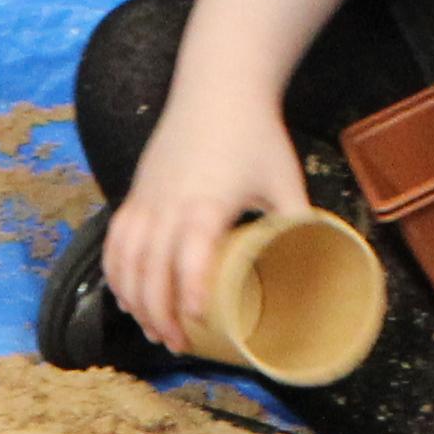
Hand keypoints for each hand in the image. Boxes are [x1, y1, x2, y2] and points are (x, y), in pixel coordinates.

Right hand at [105, 94, 310, 351]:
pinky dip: (116, 274)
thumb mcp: (284, 180)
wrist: (217, 89)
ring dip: (134, 300)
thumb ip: (297, 222)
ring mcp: (146, 199)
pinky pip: (115, 242)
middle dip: (159, 313)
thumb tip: (317, 264)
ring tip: (152, 330)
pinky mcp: (135, 194)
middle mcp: (168, 203)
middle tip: (178, 344)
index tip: (197, 321)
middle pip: (151, 269)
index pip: (189, 254)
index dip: (189, 291)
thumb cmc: (254, 134)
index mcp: (207, 201)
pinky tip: (126, 298)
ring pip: (126, 260)